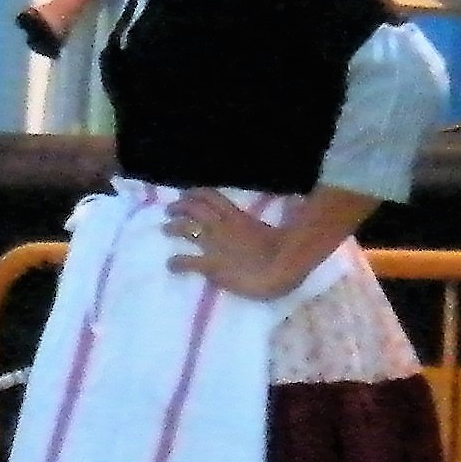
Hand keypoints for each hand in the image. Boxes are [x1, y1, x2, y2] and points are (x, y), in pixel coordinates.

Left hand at [164, 188, 296, 299]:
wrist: (285, 268)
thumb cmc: (290, 250)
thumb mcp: (280, 226)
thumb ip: (279, 215)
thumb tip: (294, 200)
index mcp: (239, 217)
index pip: (213, 197)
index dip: (197, 193)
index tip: (188, 193)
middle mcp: (222, 227)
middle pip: (194, 208)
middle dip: (179, 206)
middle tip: (170, 209)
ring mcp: (214, 245)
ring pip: (185, 228)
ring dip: (172, 227)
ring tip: (166, 229)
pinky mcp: (210, 265)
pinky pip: (186, 261)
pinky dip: (175, 262)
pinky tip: (171, 264)